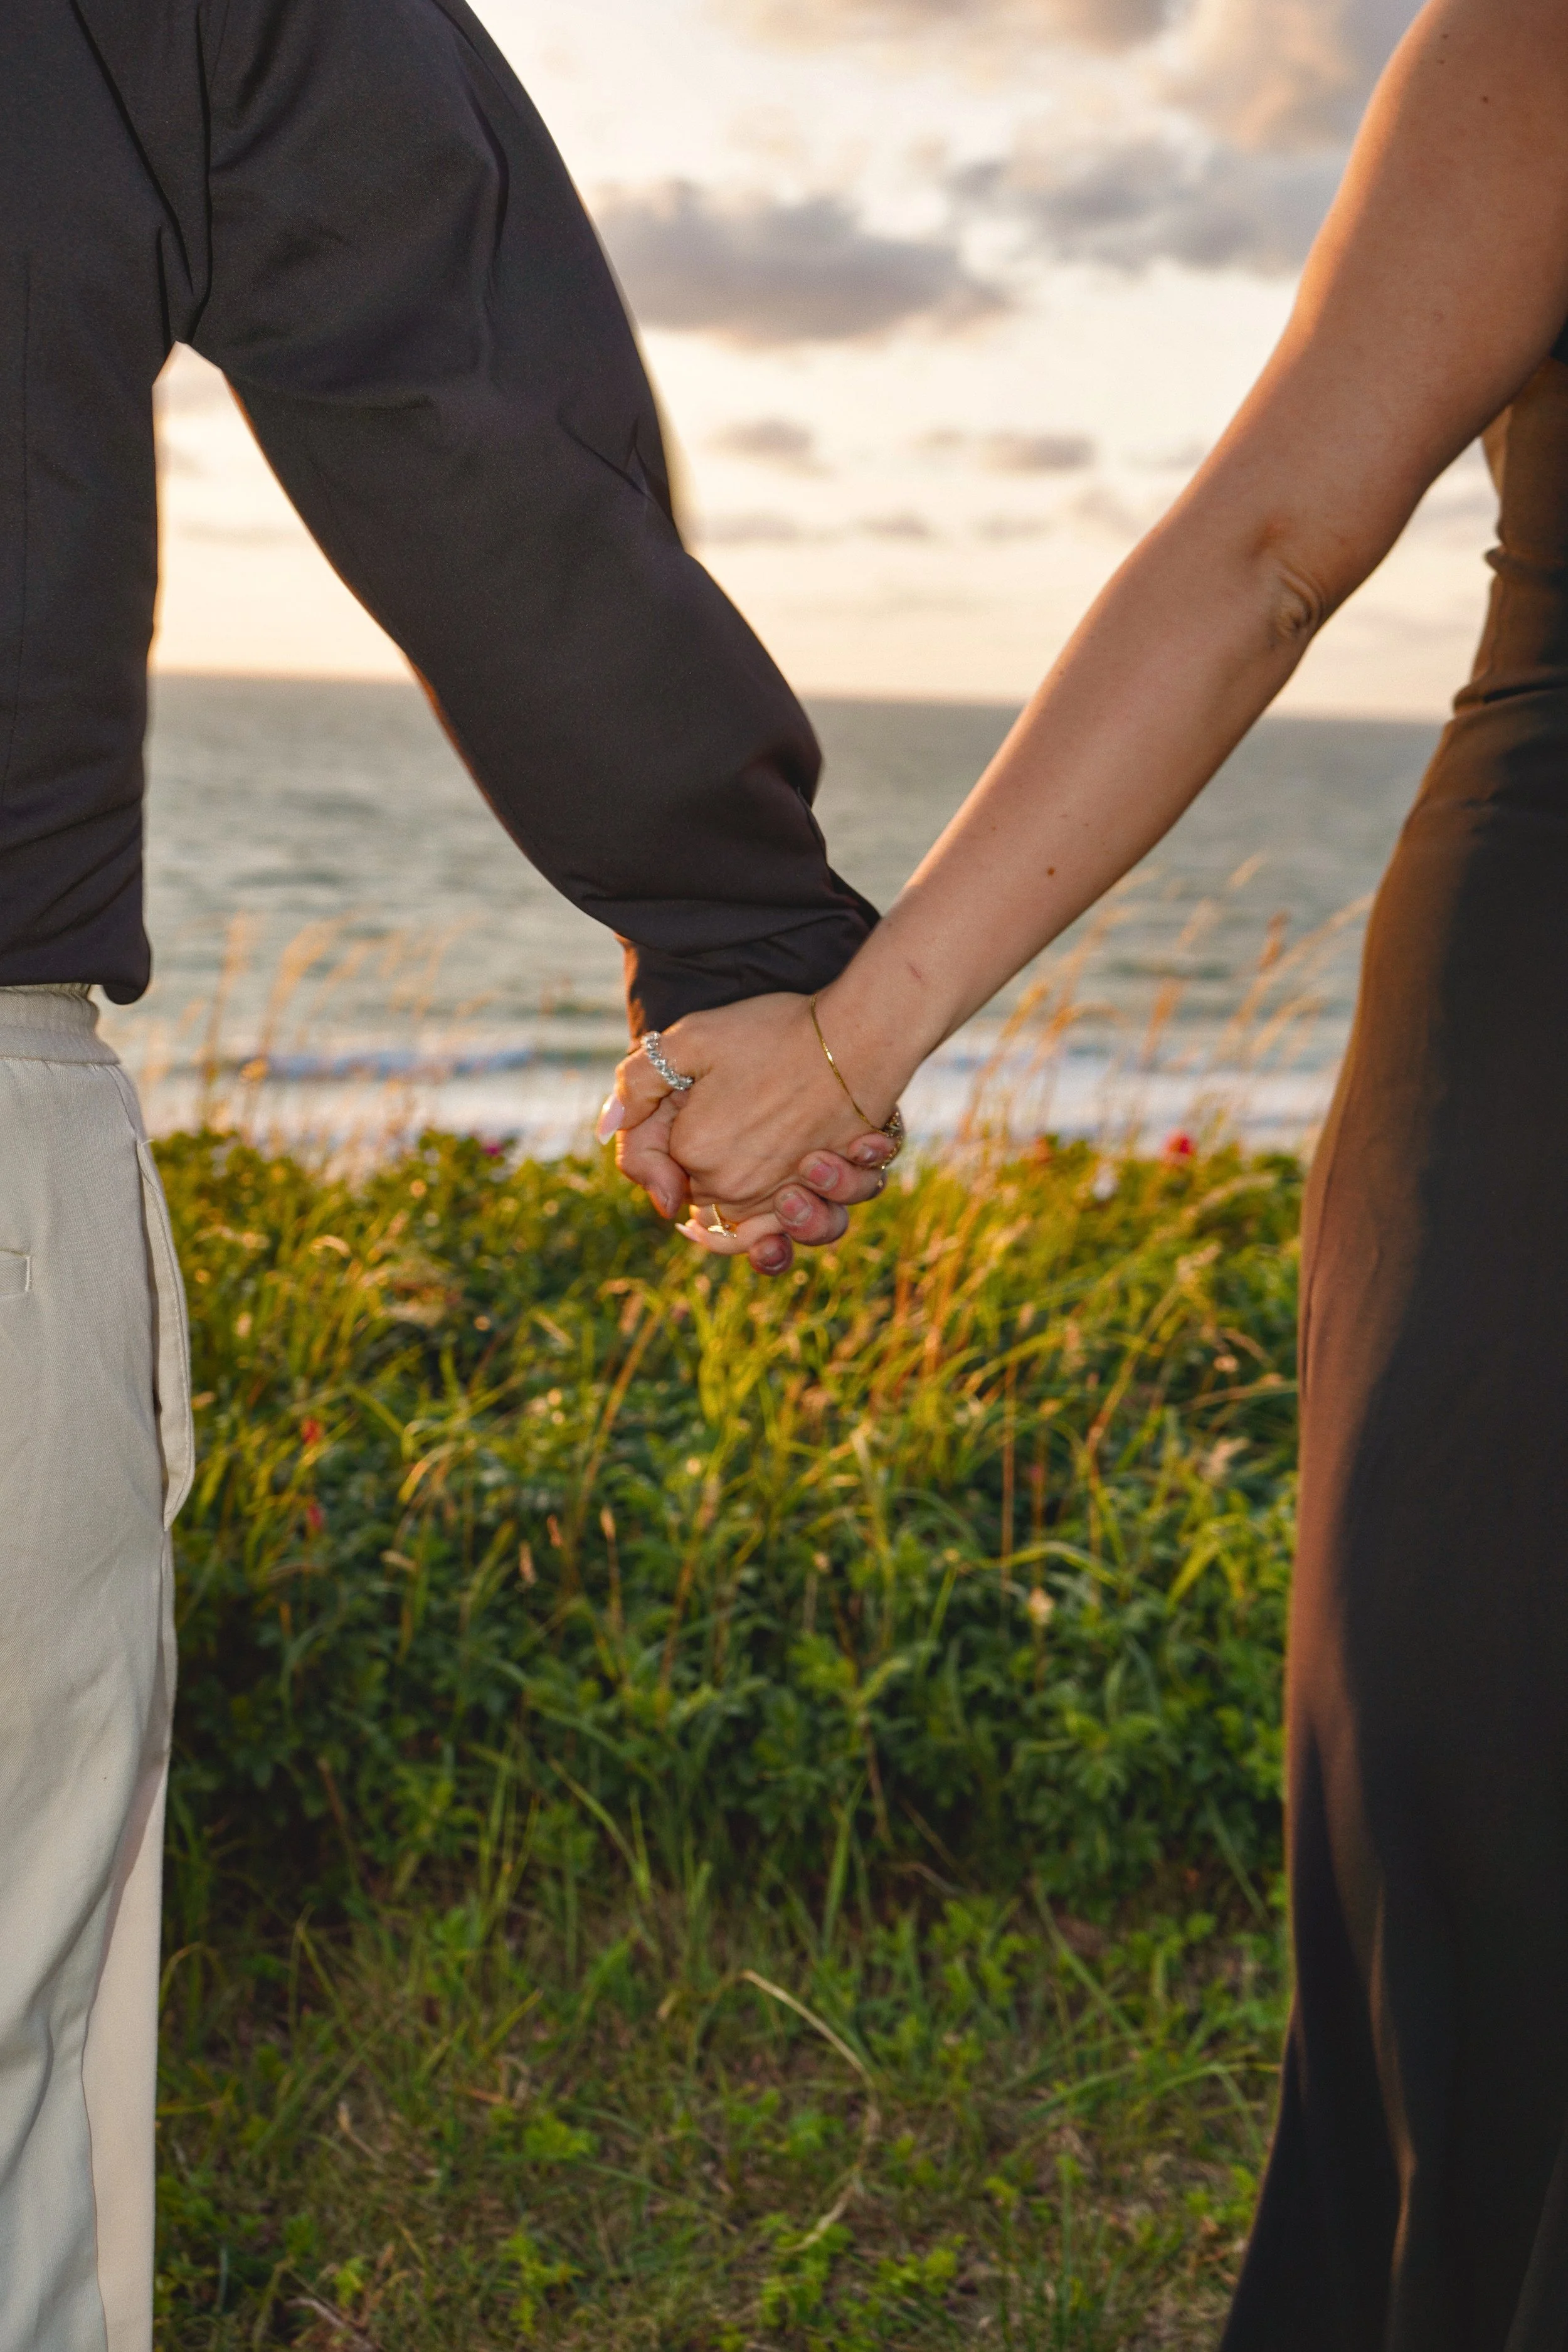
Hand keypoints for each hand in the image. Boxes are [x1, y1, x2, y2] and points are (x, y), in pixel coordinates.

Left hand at [597, 992, 900, 1274]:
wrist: (859, 1039)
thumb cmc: (775, 1033)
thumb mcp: (690, 1038)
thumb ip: (636, 1082)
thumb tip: (605, 1129)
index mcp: (693, 1153)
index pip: (658, 1163)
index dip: (666, 1130)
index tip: (688, 1098)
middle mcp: (731, 1187)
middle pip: (697, 1194)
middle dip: (699, 1163)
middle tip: (728, 1109)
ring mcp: (777, 1199)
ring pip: (742, 1220)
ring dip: (742, 1198)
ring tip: (745, 1156)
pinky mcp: (818, 1199)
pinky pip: (789, 1233)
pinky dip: (788, 1222)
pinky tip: (790, 1196)